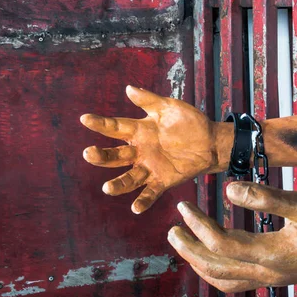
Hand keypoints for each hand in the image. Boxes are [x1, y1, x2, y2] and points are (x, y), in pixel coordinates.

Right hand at [81, 86, 219, 213]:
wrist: (211, 141)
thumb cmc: (189, 122)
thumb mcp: (170, 107)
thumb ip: (149, 101)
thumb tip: (128, 88)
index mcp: (139, 131)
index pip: (116, 128)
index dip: (100, 124)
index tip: (85, 119)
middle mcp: (140, 151)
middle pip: (116, 156)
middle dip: (101, 156)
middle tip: (89, 153)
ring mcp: (150, 167)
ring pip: (129, 177)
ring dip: (118, 184)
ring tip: (107, 188)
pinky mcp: (163, 180)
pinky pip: (151, 192)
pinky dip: (144, 200)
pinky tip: (136, 208)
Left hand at [167, 181, 296, 291]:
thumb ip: (267, 197)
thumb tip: (229, 189)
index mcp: (274, 255)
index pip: (222, 245)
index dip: (199, 226)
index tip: (184, 207)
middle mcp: (270, 274)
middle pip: (216, 269)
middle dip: (189, 250)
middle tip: (171, 230)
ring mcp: (275, 279)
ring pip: (226, 281)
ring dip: (201, 264)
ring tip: (186, 246)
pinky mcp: (282, 277)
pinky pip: (240, 282)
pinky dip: (220, 272)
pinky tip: (220, 257)